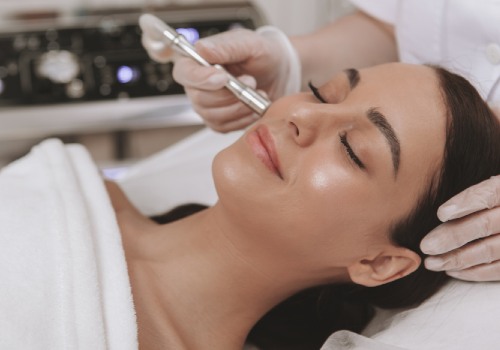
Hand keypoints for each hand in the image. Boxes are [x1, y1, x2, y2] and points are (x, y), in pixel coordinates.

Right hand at [171, 26, 300, 131]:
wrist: (277, 73)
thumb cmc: (261, 54)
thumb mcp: (248, 43)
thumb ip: (226, 46)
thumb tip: (201, 48)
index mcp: (196, 61)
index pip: (184, 73)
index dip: (200, 78)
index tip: (223, 77)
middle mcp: (196, 86)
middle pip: (200, 99)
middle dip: (230, 94)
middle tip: (251, 80)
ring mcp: (206, 106)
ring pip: (214, 115)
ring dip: (240, 106)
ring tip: (257, 92)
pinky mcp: (218, 121)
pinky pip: (226, 126)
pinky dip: (244, 118)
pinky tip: (255, 106)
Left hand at [420, 175, 499, 280]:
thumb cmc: (489, 204)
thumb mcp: (487, 187)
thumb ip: (471, 195)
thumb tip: (439, 211)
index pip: (489, 194)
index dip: (465, 203)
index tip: (441, 214)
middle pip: (485, 225)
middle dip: (453, 236)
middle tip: (427, 246)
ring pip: (490, 250)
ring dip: (458, 258)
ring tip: (433, 262)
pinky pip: (498, 269)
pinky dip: (473, 272)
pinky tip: (452, 270)